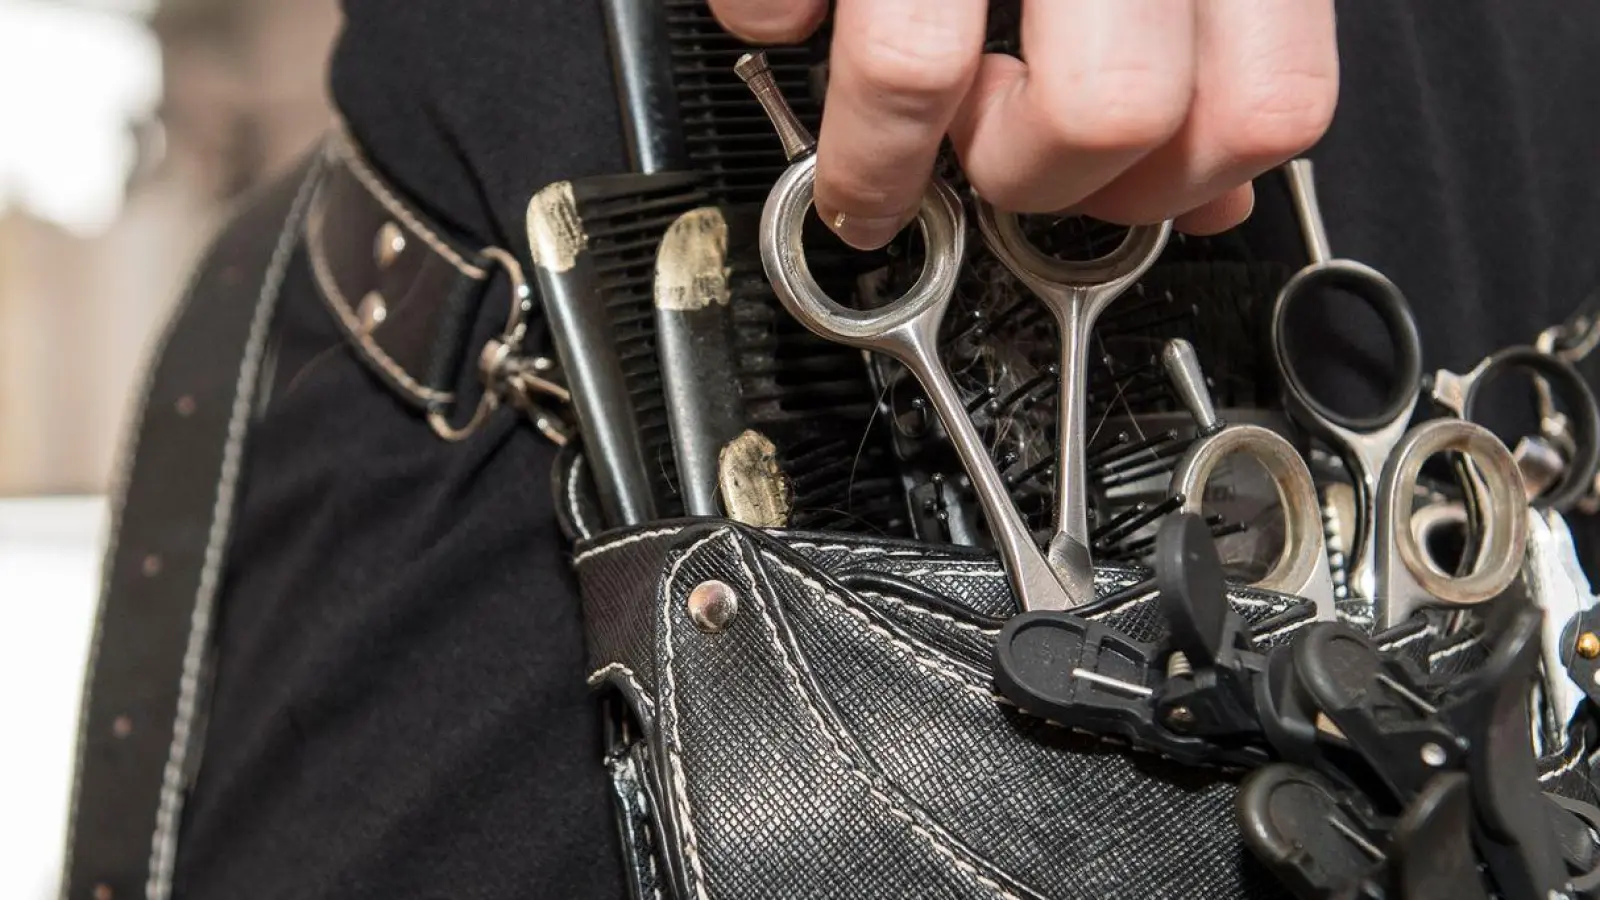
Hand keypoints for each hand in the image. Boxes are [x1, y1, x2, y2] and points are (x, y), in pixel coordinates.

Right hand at [708, 0, 1338, 248]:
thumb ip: (1221, 47)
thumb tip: (1208, 197)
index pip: (1257, 113)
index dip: (1182, 187)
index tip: (1121, 189)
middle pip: (1103, 117)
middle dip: (1028, 174)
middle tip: (993, 147)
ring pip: (916, 72)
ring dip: (878, 133)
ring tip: (879, 118)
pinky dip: (768, 18)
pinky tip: (803, 8)